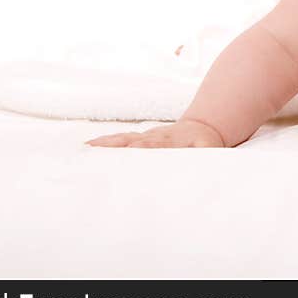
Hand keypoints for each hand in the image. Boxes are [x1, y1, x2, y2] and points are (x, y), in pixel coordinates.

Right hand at [85, 118, 224, 147]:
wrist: (203, 127)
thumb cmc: (205, 144)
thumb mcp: (211, 150)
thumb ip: (207, 157)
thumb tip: (205, 170)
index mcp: (172, 140)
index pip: (154, 144)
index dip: (142, 146)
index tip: (130, 149)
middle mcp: (155, 136)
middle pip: (132, 140)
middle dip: (115, 146)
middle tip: (94, 151)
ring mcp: (146, 136)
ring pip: (123, 138)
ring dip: (105, 144)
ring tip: (85, 150)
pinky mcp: (140, 138)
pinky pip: (120, 139)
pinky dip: (104, 143)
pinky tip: (88, 147)